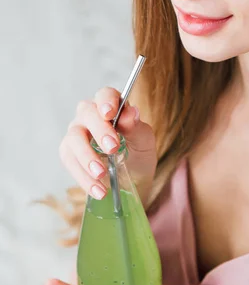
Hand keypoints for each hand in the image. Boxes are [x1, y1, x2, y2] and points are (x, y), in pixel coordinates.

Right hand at [59, 87, 156, 201]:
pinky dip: (83, 178)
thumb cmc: (138, 153)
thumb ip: (136, 127)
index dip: (106, 101)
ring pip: (74, 138)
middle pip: (87, 114)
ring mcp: (77, 133)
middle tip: (112, 149)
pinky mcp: (69, 154)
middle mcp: (90, 115)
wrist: (133, 180)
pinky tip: (98, 190)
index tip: (109, 113)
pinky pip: (70, 162)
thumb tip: (130, 113)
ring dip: (87, 158)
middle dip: (99, 131)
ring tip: (102, 175)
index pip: (105, 95)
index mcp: (111, 106)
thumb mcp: (144, 142)